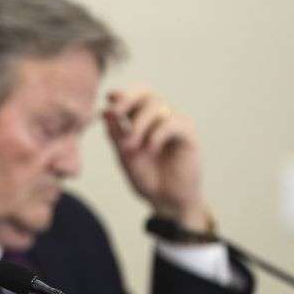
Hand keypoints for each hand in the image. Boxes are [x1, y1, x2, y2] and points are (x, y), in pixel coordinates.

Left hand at [103, 87, 209, 230]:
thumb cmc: (147, 177)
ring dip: (139, 124)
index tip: (108, 97)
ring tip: (130, 147)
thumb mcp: (124, 154)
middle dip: (128, 100)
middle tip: (115, 113)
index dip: (121, 94)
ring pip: (157, 106)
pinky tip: (150, 148)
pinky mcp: (189, 135)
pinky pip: (173, 123)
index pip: (134, 97)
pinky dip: (157, 133)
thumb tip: (104, 111)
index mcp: (141, 121)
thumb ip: (116, 133)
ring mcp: (175, 125)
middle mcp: (159, 119)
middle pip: (147, 93)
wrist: (166, 200)